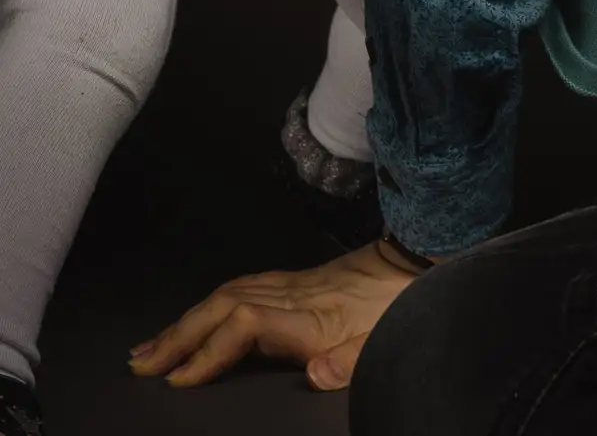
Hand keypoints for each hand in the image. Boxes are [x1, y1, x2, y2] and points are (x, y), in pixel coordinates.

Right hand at [127, 241, 414, 391]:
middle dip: (178, 336)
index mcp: (309, 315)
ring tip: (152, 346)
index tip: (178, 379)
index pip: (243, 326)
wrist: (416, 258)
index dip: (208, 351)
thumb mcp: (383, 339)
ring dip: (186, 320)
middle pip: (223, 307)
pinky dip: (209, 305)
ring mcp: (290, 283)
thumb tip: (314, 376)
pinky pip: (239, 289)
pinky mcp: (293, 280)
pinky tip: (197, 317)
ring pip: (225, 295)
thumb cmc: (399, 304)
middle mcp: (291, 295)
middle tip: (140, 364)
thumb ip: (349, 362)